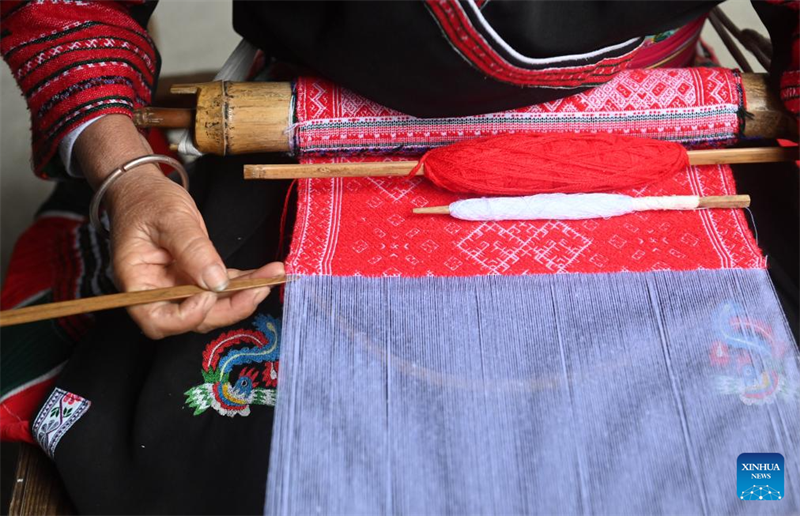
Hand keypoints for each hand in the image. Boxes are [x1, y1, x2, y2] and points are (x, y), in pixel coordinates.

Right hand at [76, 115, 282, 338]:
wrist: (144, 188)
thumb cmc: (147, 200)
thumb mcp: (170, 218)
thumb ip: (193, 249)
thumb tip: (215, 281)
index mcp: (137, 282)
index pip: (157, 319)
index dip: (187, 316)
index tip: (209, 294)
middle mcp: (157, 291)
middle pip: (193, 319)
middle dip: (230, 308)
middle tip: (259, 289)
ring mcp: (178, 286)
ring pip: (214, 306)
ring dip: (245, 295)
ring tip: (272, 276)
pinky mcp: (197, 277)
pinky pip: (223, 287)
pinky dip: (246, 282)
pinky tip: (267, 272)